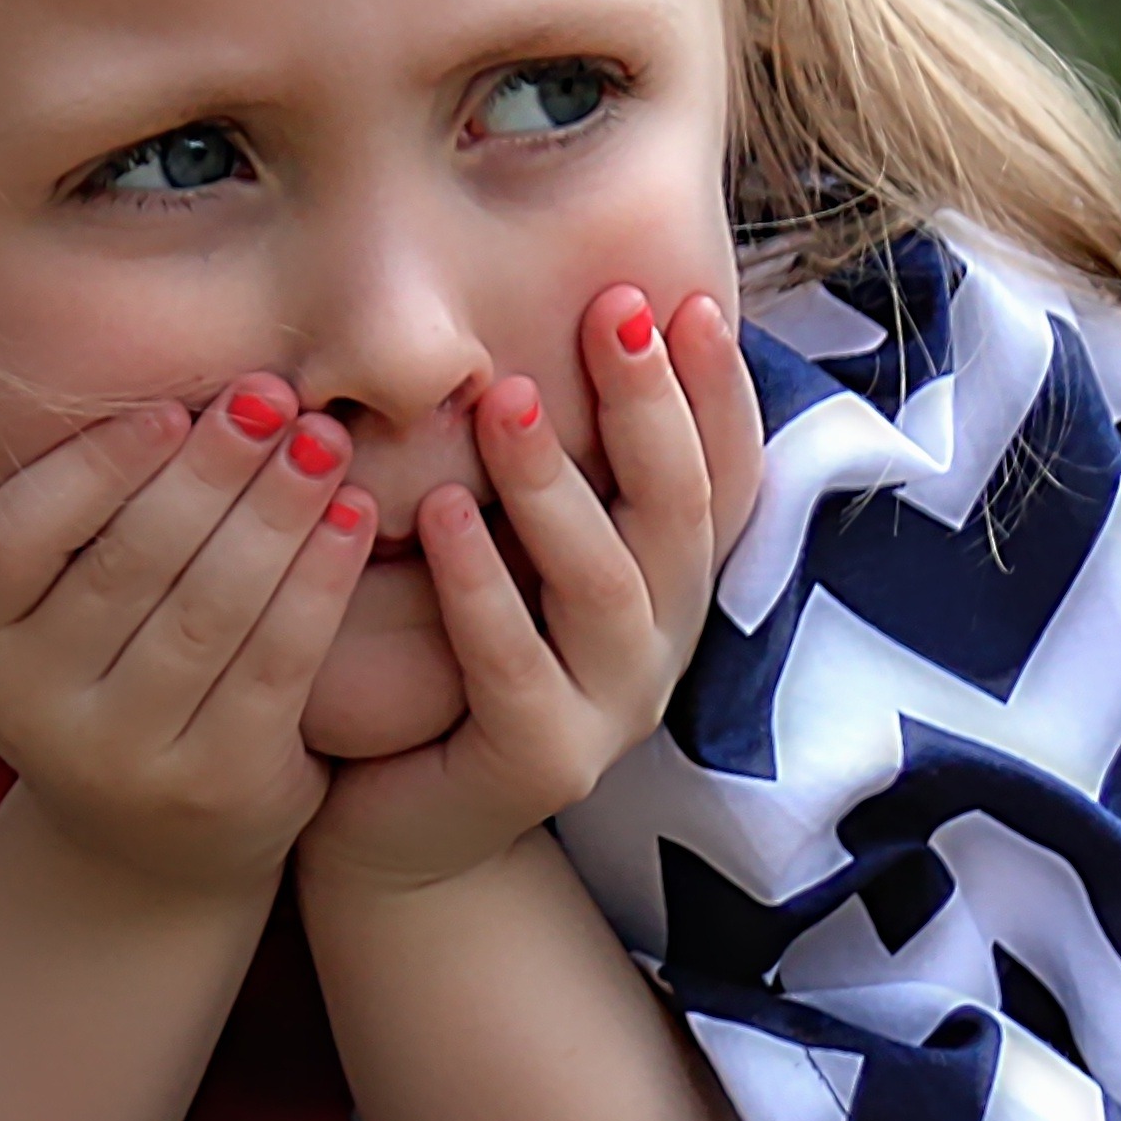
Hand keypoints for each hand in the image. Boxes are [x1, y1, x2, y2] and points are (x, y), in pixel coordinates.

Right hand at [0, 376, 382, 896]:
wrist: (150, 836)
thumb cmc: (112, 666)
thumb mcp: (60, 600)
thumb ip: (84, 506)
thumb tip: (169, 381)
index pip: (15, 535)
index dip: (95, 466)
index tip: (171, 407)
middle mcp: (30, 706)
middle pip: (129, 563)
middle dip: (212, 469)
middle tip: (274, 396)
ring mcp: (120, 757)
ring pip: (210, 609)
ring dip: (277, 511)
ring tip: (325, 441)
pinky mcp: (215, 787)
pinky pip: (277, 663)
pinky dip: (320, 581)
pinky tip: (353, 519)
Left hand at [301, 286, 764, 897]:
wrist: (395, 823)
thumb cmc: (450, 651)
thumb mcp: (513, 539)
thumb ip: (551, 453)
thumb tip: (563, 300)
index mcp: (669, 580)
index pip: (725, 472)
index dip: (719, 389)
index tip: (688, 296)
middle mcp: (661, 642)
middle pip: (680, 512)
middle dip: (651, 407)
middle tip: (609, 312)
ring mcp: (610, 711)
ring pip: (605, 585)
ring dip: (557, 484)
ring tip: (502, 399)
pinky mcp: (541, 765)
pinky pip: (514, 666)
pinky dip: (482, 586)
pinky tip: (440, 515)